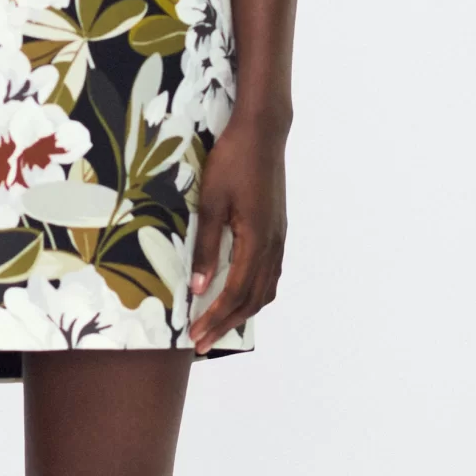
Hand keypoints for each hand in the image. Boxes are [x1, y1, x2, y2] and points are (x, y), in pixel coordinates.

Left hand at [187, 111, 288, 353]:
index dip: (215, 318)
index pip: (235, 293)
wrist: (262, 133)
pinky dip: (255, 293)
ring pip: (266, 289)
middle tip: (203, 342)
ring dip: (243, 312)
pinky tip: (241, 295)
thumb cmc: (232, 162)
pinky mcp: (277, 230)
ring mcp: (278, 238)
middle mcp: (273, 245)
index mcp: (257, 240)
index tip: (196, 336)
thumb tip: (200, 288)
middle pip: (253, 299)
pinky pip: (270, 273)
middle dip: (227, 324)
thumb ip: (207, 247)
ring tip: (220, 326)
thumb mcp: (211, 202)